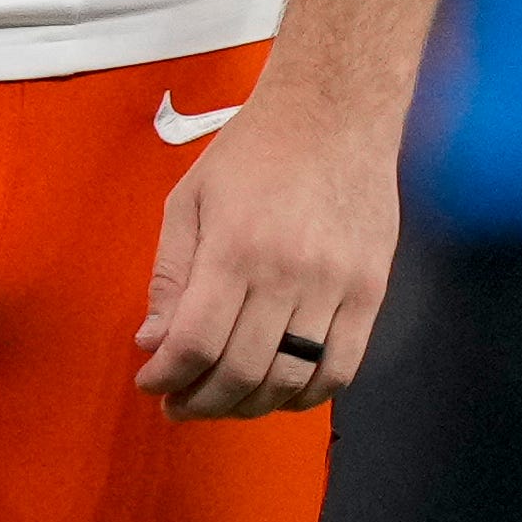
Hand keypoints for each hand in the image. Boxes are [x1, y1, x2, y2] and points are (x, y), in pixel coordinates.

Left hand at [133, 80, 397, 419]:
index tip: (150, 383)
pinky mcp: (371, 294)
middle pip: (241, 371)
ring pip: (290, 380)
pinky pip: (340, 371)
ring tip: (221, 402)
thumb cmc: (253, 151)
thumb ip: (169, 274)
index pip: (196, 342)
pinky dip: (304, 396)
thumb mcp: (189, 198)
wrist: (334, 115)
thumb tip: (152, 341)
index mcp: (234, 248)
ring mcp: (336, 288)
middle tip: (178, 405)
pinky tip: (276, 394)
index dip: (167, 376)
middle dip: (201, 402)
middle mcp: (287, 274)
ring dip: (248, 406)